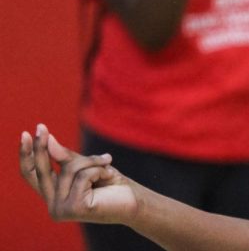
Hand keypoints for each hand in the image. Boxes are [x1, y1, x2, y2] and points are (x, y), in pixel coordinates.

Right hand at [19, 124, 138, 224]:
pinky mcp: (73, 208)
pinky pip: (83, 176)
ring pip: (69, 169)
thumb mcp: (87, 165)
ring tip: (108, 166)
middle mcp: (52, 205)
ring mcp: (60, 209)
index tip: (25, 134)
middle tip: (40, 128)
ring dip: (92, 162)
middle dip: (41, 148)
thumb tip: (46, 140)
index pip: (31, 175)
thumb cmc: (111, 182)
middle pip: (42, 171)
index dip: (26, 155)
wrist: (134, 199)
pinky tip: (109, 178)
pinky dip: (99, 170)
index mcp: (53, 194)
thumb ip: (66, 157)